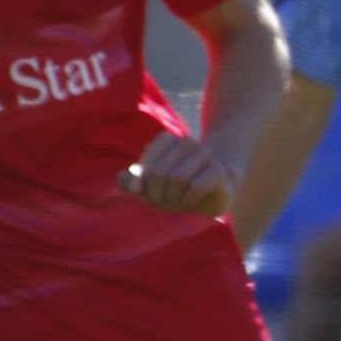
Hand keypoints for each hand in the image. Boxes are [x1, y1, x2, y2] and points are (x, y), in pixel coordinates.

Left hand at [125, 129, 241, 223]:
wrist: (213, 195)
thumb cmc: (177, 190)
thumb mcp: (149, 189)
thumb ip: (131, 182)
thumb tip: (122, 176)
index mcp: (167, 139)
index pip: (146, 164)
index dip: (144, 184)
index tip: (151, 192)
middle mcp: (186, 142)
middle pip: (159, 173)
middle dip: (159, 194)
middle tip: (167, 200)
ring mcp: (204, 154)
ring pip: (177, 179)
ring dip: (175, 198)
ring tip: (180, 200)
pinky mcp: (218, 169)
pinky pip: (196, 187)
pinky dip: (189, 199)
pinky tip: (194, 200)